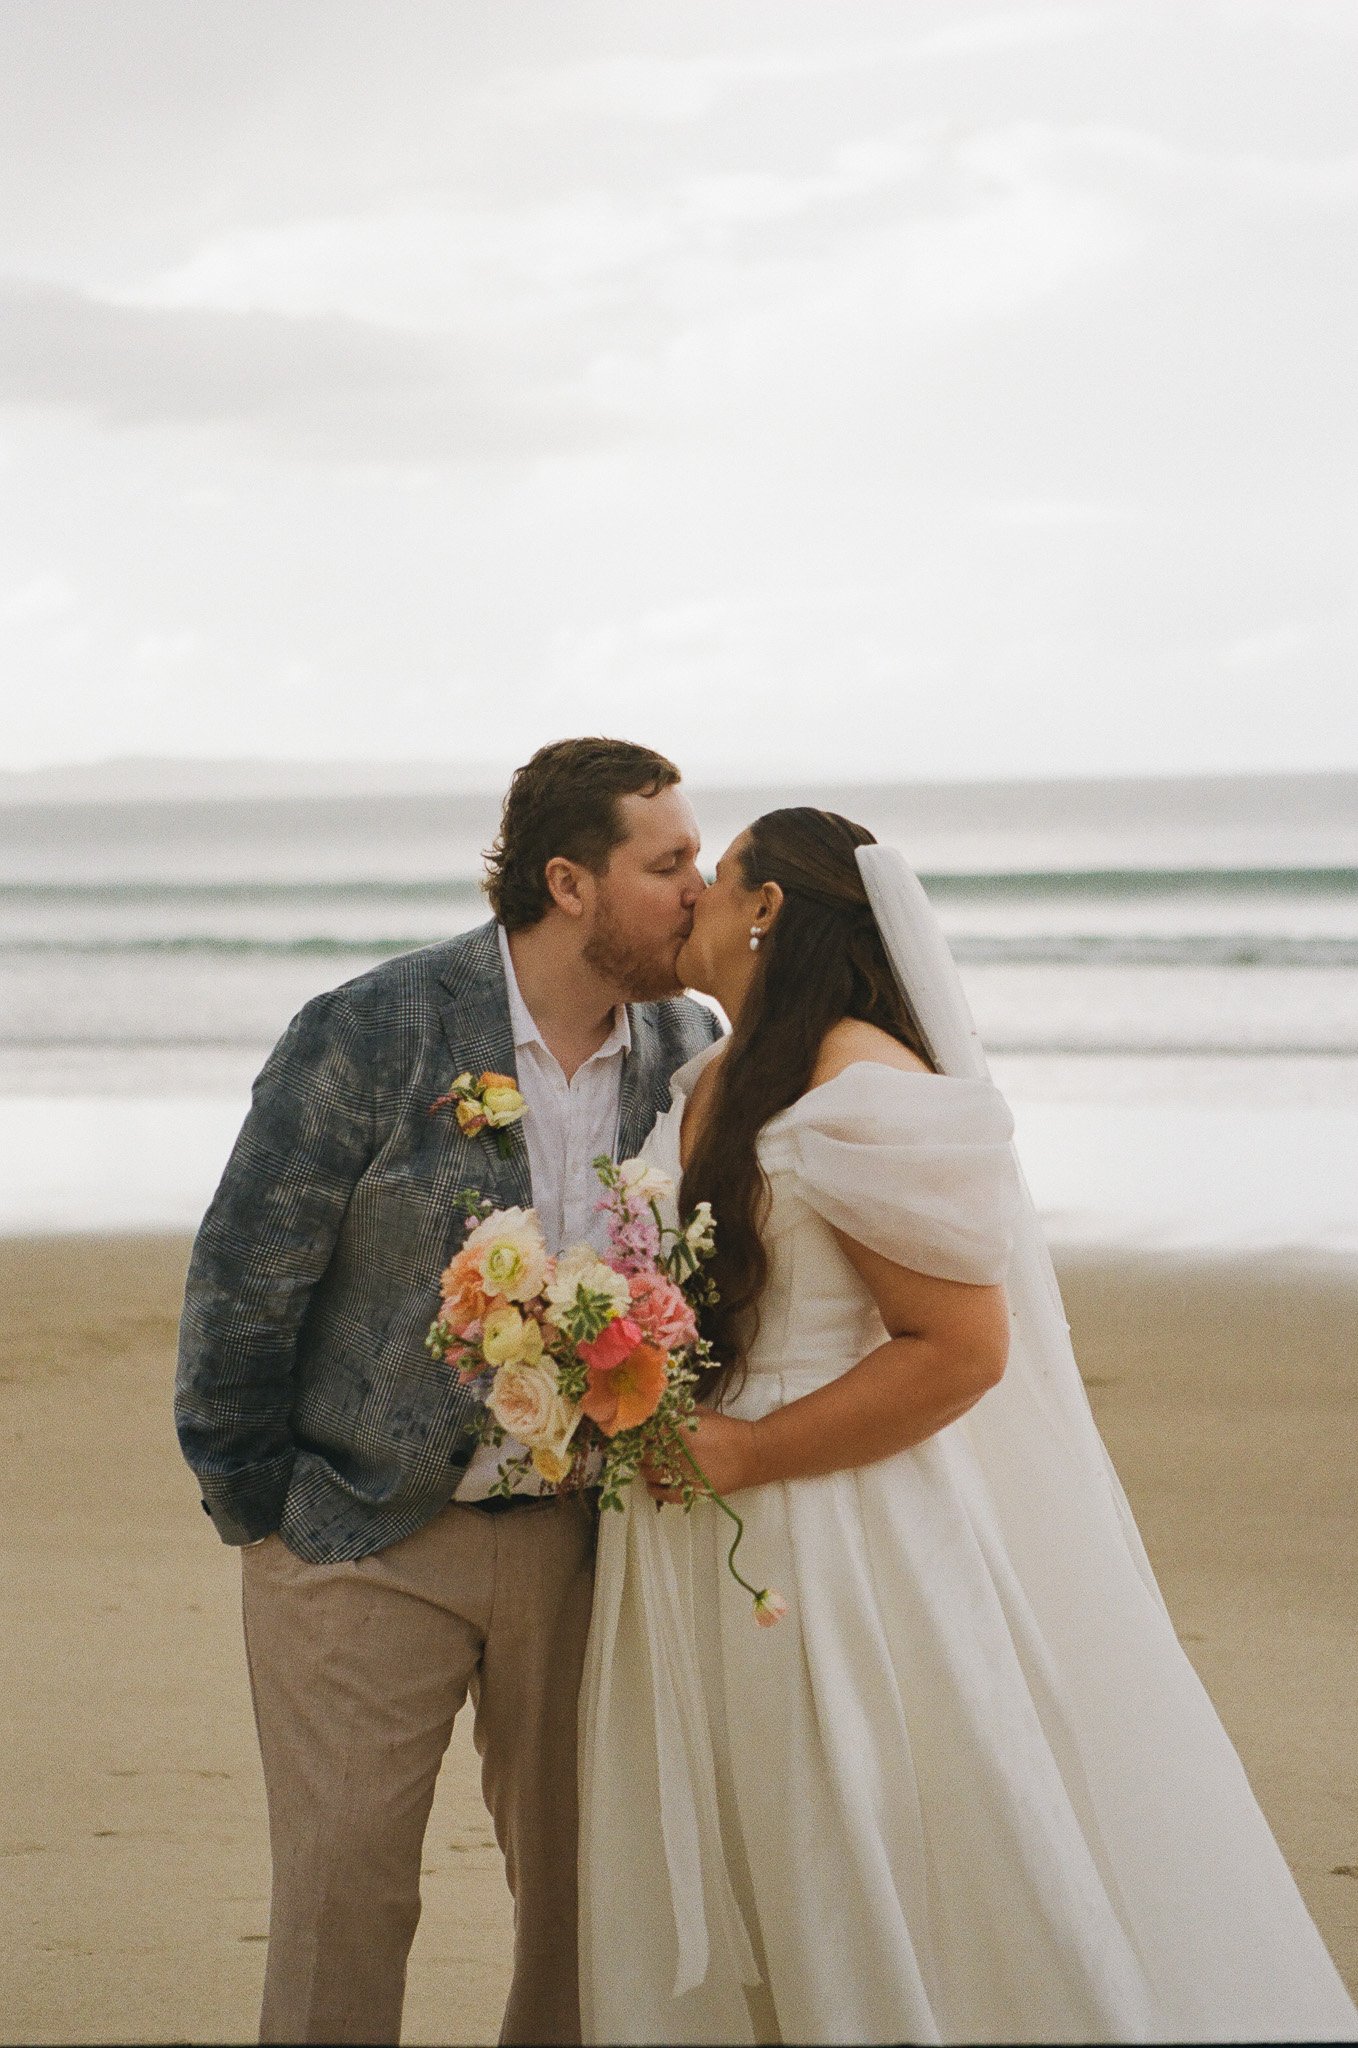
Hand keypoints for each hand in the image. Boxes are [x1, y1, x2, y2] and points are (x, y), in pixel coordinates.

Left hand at [642, 1408, 762, 1503]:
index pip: (648, 1432)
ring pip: (650, 1474)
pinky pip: (662, 1494)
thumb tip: (660, 1408)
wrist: (751, 1454)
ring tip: (649, 1465)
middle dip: (643, 1450)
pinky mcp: (689, 1493)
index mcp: (678, 1431)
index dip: (643, 1432)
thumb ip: (680, 1410)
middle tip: (645, 1449)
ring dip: (645, 1469)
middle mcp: (676, 1453)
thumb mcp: (703, 1413)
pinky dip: (653, 1490)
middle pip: (646, 1453)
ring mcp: (681, 1475)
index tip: (644, 1432)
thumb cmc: (728, 1430)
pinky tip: (653, 1484)